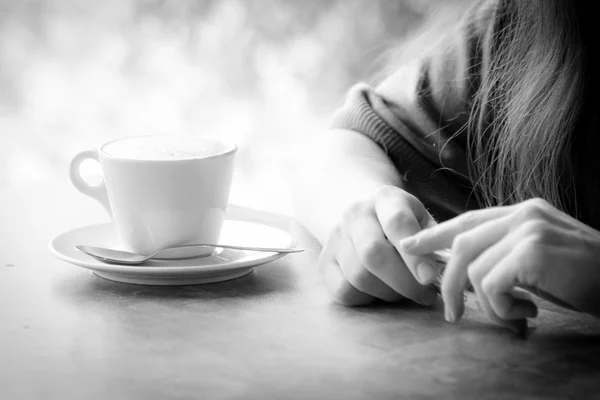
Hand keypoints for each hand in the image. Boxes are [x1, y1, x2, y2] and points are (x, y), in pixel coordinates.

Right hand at [319, 185, 440, 305]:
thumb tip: (451, 270)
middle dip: (404, 282)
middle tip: (425, 295)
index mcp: (385, 198)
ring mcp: (335, 238)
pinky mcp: (325, 262)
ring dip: (389, 293)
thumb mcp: (422, 220)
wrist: (364, 216)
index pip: (397, 223)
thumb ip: (434, 242)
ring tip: (406, 292)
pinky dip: (367, 299)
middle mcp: (355, 214)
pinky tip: (382, 292)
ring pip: (359, 276)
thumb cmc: (404, 224)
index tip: (430, 278)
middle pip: (373, 254)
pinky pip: (344, 291)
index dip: (414, 255)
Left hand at [399, 198, 599, 332]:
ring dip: (488, 305)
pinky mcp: (533, 251)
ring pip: (474, 270)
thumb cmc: (584, 278)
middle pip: (461, 244)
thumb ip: (504, 255)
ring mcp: (528, 230)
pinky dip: (502, 309)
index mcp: (522, 212)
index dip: (435, 235)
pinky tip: (527, 314)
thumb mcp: (538, 259)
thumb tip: (463, 271)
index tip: (409, 246)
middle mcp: (523, 214)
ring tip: (517, 316)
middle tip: (451, 313)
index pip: (467, 220)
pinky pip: (491, 285)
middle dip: (447, 282)